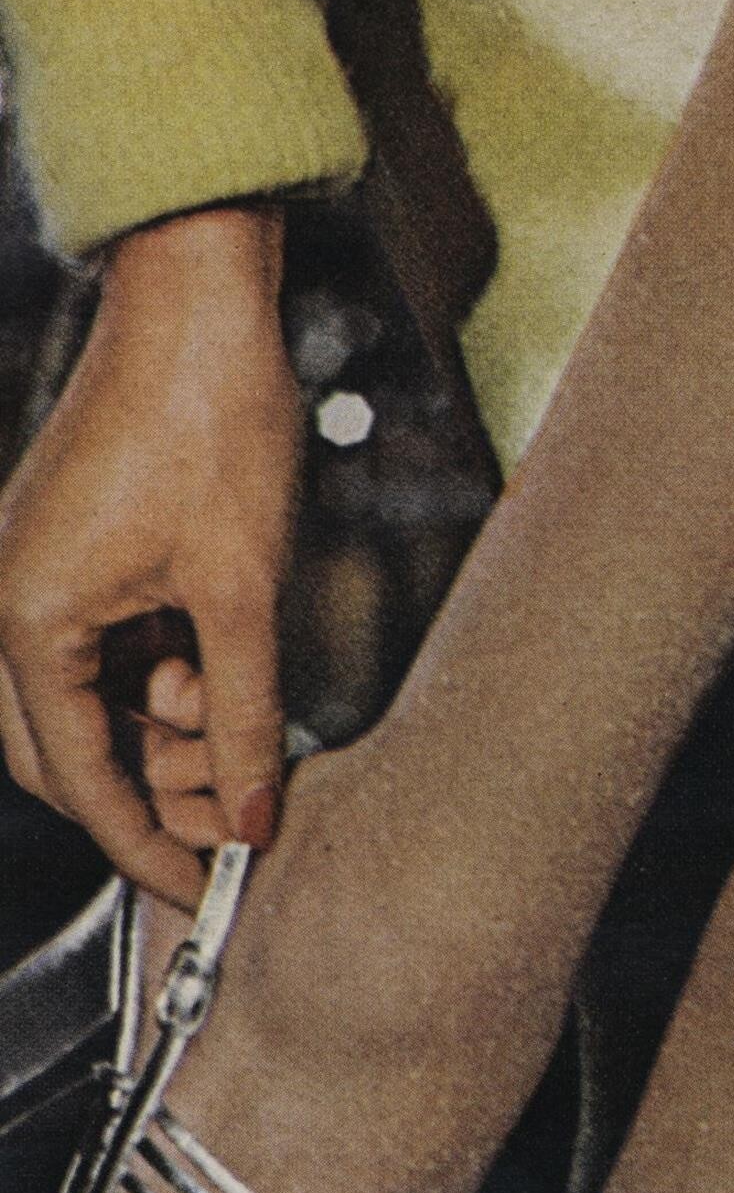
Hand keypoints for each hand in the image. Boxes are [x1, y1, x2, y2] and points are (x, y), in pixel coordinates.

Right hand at [0, 203, 303, 904]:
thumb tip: (250, 816)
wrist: (197, 305)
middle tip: (228, 811)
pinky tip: (217, 674)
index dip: (143, 843)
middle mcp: (12, 601)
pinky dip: (158, 685)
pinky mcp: (74, 558)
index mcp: (31, 618)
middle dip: (144, 792)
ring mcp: (37, 577)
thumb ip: (244, 720)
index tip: (200, 887)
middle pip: (61, 754)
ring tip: (232, 718)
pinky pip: (102, 657)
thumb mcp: (244, 599)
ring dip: (156, 736)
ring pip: (84, 709)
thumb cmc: (209, 425)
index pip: (78, 777)